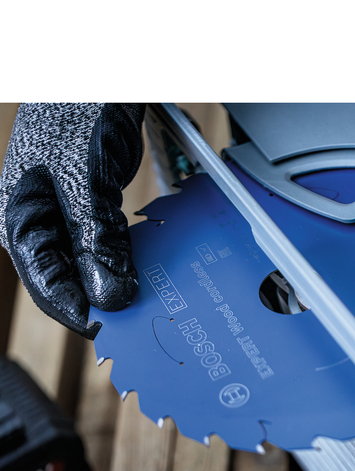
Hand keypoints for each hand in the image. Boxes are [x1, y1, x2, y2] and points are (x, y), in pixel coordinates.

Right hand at [0, 103, 144, 338]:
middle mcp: (40, 225)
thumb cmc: (78, 108)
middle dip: (107, 302)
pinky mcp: (93, 210)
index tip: (121, 336)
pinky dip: (131, 259)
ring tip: (155, 301)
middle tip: (148, 323)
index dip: (84, 315)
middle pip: (73, 283)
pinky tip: (153, 270)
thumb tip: (109, 295)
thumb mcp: (84, 176)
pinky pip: (111, 246)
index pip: (49, 288)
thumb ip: (95, 236)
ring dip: (122, 283)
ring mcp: (67, 218)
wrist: (103, 71)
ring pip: (94, 268)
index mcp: (19, 220)